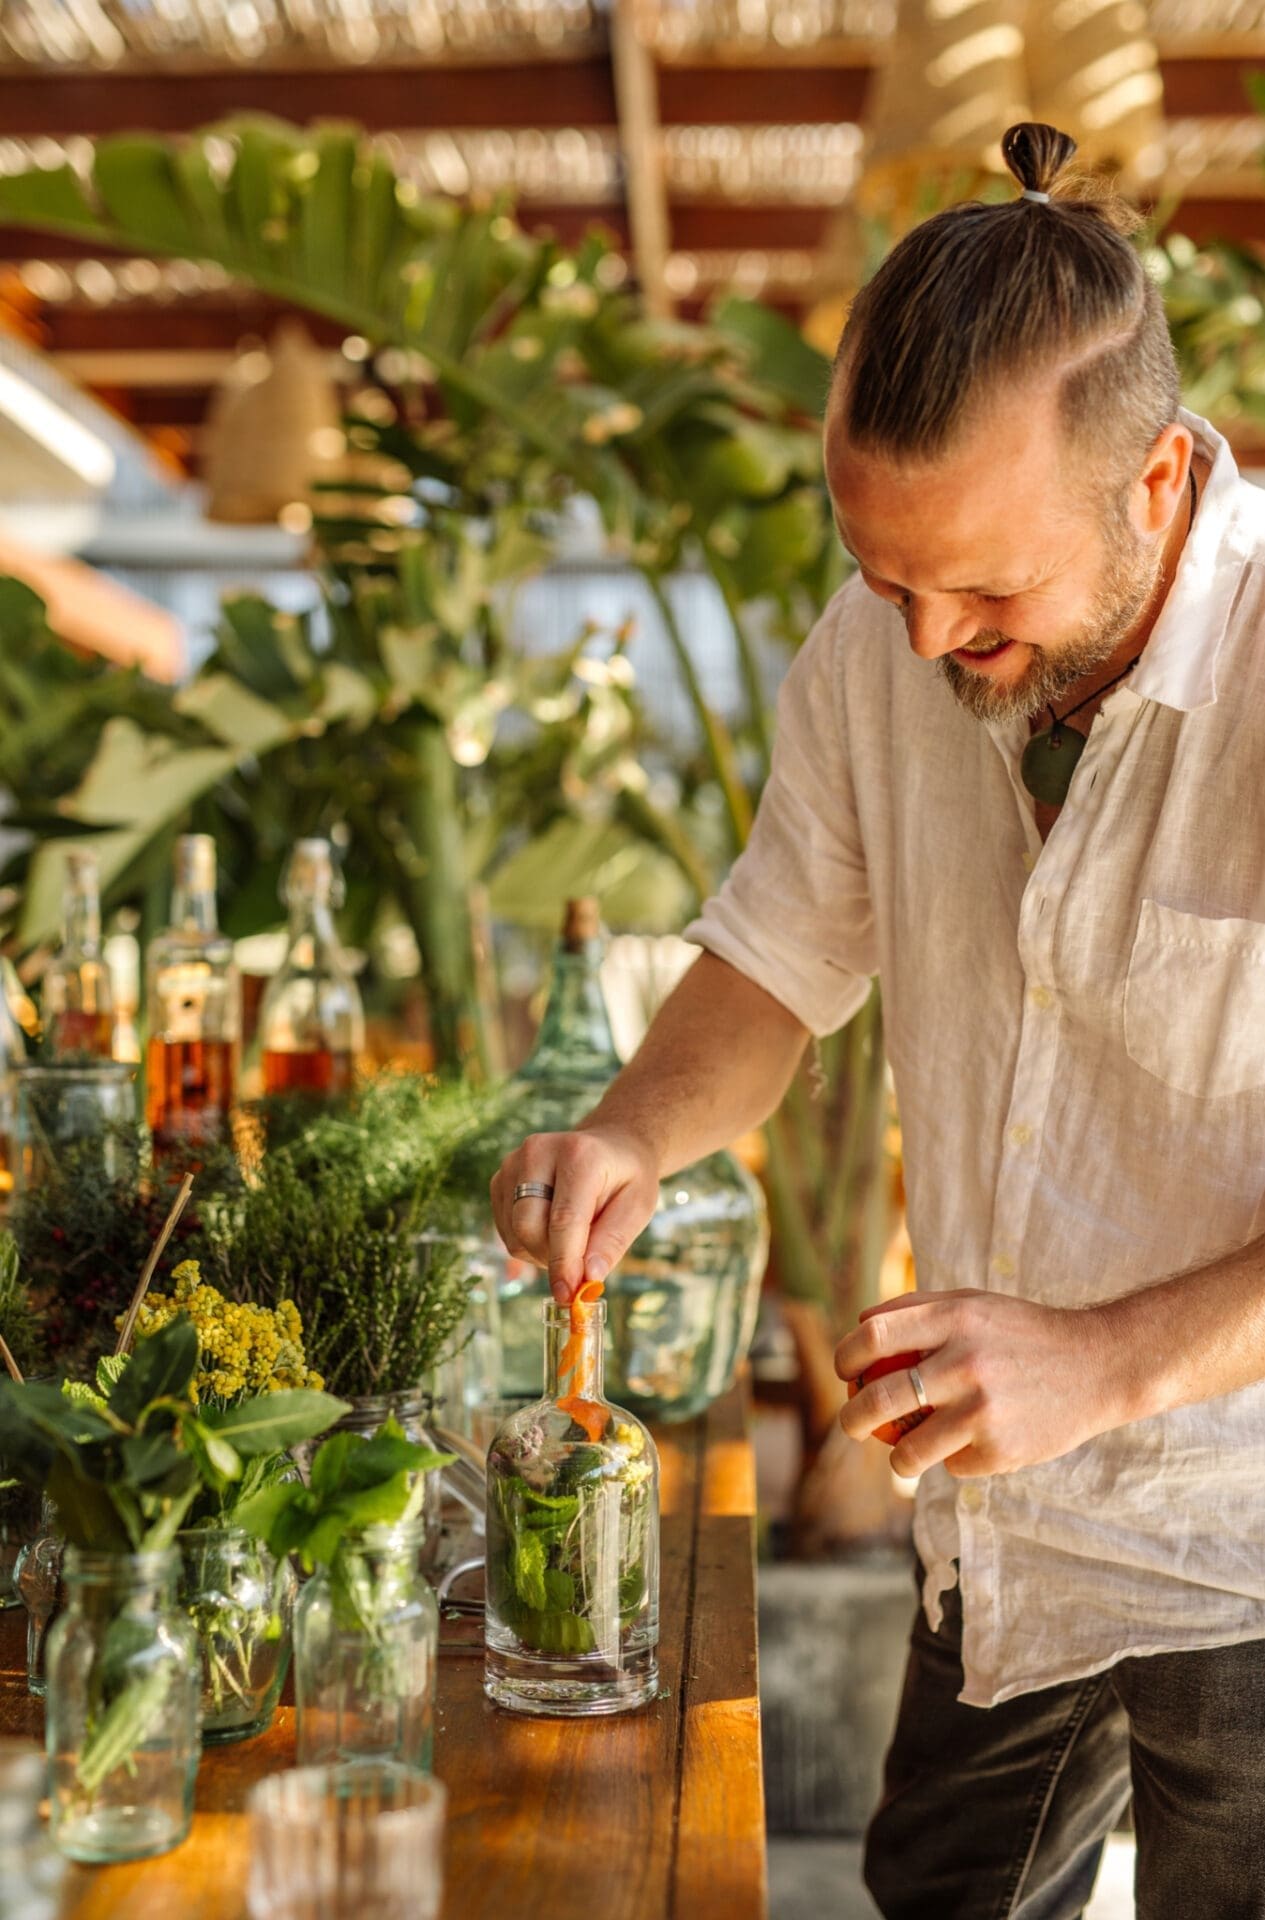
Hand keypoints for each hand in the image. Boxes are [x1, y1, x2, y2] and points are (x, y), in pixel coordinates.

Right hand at [490, 1126, 660, 1303]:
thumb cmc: (627, 1178)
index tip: (569, 1295)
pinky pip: (505, 1230)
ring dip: (541, 1252)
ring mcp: (513, 1163)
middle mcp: (538, 1151)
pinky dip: (528, 1244)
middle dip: (553, 1258)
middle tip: (580, 1263)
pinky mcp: (500, 1178)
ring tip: (572, 1238)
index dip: (564, 1262)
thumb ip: (613, 1241)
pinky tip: (551, 1230)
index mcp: (579, 1155)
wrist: (609, 1147)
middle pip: (528, 1227)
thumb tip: (589, 1278)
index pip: (564, 1219)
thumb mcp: (638, 1207)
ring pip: (514, 1233)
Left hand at [834, 1289, 1126, 1478]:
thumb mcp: (974, 1303)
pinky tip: (975, 1446)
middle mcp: (967, 1362)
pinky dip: (956, 1461)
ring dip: (897, 1459)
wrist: (1099, 1365)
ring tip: (900, 1458)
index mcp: (956, 1319)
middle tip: (849, 1424)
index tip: (844, 1372)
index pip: (874, 1336)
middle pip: (880, 1398)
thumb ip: (918, 1308)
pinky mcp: (1003, 1450)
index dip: (845, 1356)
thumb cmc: (1023, 1332)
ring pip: (910, 1451)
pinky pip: (955, 1466)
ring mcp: (985, 1410)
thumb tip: (859, 1325)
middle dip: (851, 1418)